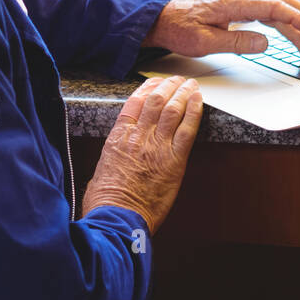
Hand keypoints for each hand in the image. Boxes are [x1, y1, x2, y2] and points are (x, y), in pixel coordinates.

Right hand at [82, 76, 202, 233]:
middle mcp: (138, 137)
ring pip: (173, 110)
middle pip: (156, 101)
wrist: (117, 218)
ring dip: (183, 93)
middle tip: (177, 80)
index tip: (155, 83)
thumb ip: (114, 156)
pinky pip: (187, 129)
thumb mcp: (101, 169)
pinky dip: (194, 111)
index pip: (134, 102)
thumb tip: (119, 154)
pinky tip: (198, 100)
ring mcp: (157, 147)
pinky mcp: (174, 161)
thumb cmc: (106, 201)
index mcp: (118, 137)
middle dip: (168, 87)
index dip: (147, 89)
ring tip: (190, 85)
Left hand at [141, 0, 299, 60]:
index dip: (297, 20)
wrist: (160, 18)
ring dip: (295, 18)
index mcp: (233, 3)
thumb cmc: (178, 29)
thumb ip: (237, 42)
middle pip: (281, 3)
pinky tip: (289, 28)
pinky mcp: (236, 4)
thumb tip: (266, 43)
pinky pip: (265, 8)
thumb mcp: (204, 43)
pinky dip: (282, 17)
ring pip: (275, 4)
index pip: (274, 8)